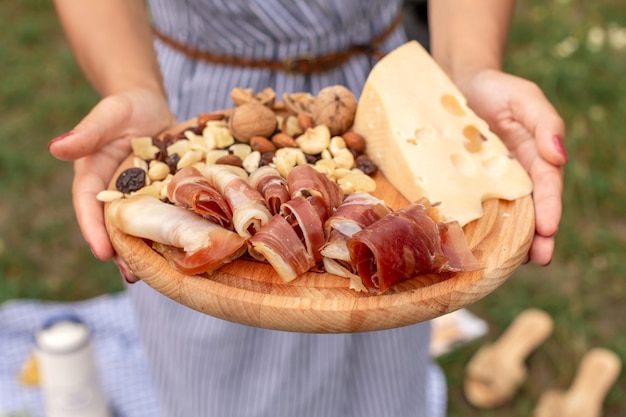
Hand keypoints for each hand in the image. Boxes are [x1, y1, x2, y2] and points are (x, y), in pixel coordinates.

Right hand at [48, 88, 176, 272]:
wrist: (151, 107)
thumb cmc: (125, 108)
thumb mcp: (108, 116)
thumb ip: (87, 133)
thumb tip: (56, 148)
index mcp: (93, 175)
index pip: (88, 206)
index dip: (93, 230)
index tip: (101, 252)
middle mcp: (114, 192)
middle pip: (114, 225)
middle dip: (121, 252)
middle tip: (132, 276)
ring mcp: (139, 196)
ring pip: (140, 227)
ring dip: (147, 249)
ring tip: (158, 274)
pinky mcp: (162, 195)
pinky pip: (165, 216)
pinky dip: (171, 232)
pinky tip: (185, 248)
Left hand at [456, 69, 566, 265]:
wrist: (456, 85)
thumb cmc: (495, 89)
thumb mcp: (524, 98)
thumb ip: (545, 122)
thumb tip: (559, 155)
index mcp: (534, 157)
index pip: (547, 187)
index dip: (550, 209)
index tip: (549, 231)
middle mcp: (514, 175)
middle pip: (529, 210)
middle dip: (536, 236)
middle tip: (539, 259)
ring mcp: (488, 182)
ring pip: (500, 215)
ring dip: (506, 240)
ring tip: (508, 264)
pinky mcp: (463, 183)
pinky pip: (469, 206)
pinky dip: (474, 226)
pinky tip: (470, 245)